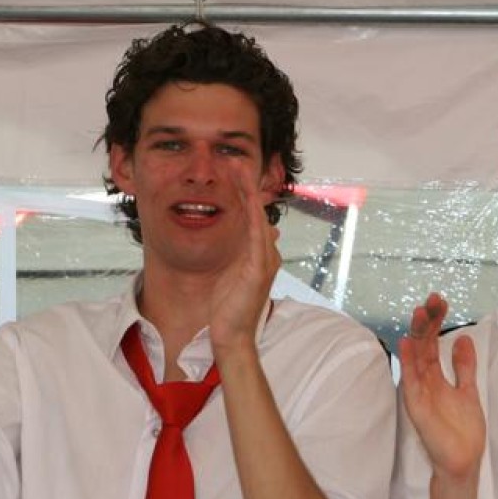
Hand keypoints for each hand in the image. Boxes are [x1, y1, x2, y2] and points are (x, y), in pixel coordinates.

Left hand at [209, 174, 280, 354]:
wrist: (232, 337)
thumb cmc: (229, 311)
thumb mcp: (232, 277)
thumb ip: (237, 257)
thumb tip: (246, 244)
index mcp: (260, 255)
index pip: (253, 217)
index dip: (245, 194)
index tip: (233, 172)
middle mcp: (267, 254)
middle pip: (258, 212)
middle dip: (248, 185)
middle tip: (236, 161)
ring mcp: (266, 260)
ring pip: (258, 217)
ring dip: (249, 191)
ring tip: (239, 169)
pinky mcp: (258, 268)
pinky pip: (256, 234)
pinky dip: (252, 213)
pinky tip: (248, 196)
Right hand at [398, 294, 484, 481]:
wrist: (462, 461)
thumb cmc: (462, 430)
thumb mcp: (468, 390)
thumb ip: (463, 366)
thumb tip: (463, 337)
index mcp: (436, 377)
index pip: (433, 342)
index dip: (437, 321)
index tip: (442, 301)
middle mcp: (424, 382)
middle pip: (423, 345)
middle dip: (427, 321)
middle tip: (433, 299)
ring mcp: (419, 393)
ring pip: (415, 358)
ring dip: (417, 335)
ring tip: (420, 312)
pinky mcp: (417, 407)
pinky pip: (411, 381)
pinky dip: (408, 363)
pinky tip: (407, 344)